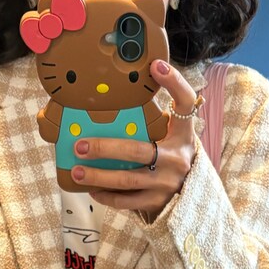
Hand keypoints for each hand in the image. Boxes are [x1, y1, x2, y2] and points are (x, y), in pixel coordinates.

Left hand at [68, 60, 200, 217]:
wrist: (191, 199)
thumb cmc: (170, 159)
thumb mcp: (170, 138)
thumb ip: (152, 122)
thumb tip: (113, 100)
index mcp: (182, 134)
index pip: (185, 103)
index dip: (174, 83)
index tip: (155, 66)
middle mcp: (177, 158)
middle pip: (137, 150)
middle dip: (105, 148)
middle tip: (80, 145)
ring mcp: (167, 183)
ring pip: (128, 179)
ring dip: (99, 176)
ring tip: (78, 171)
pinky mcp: (158, 203)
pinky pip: (128, 201)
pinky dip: (108, 196)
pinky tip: (93, 190)